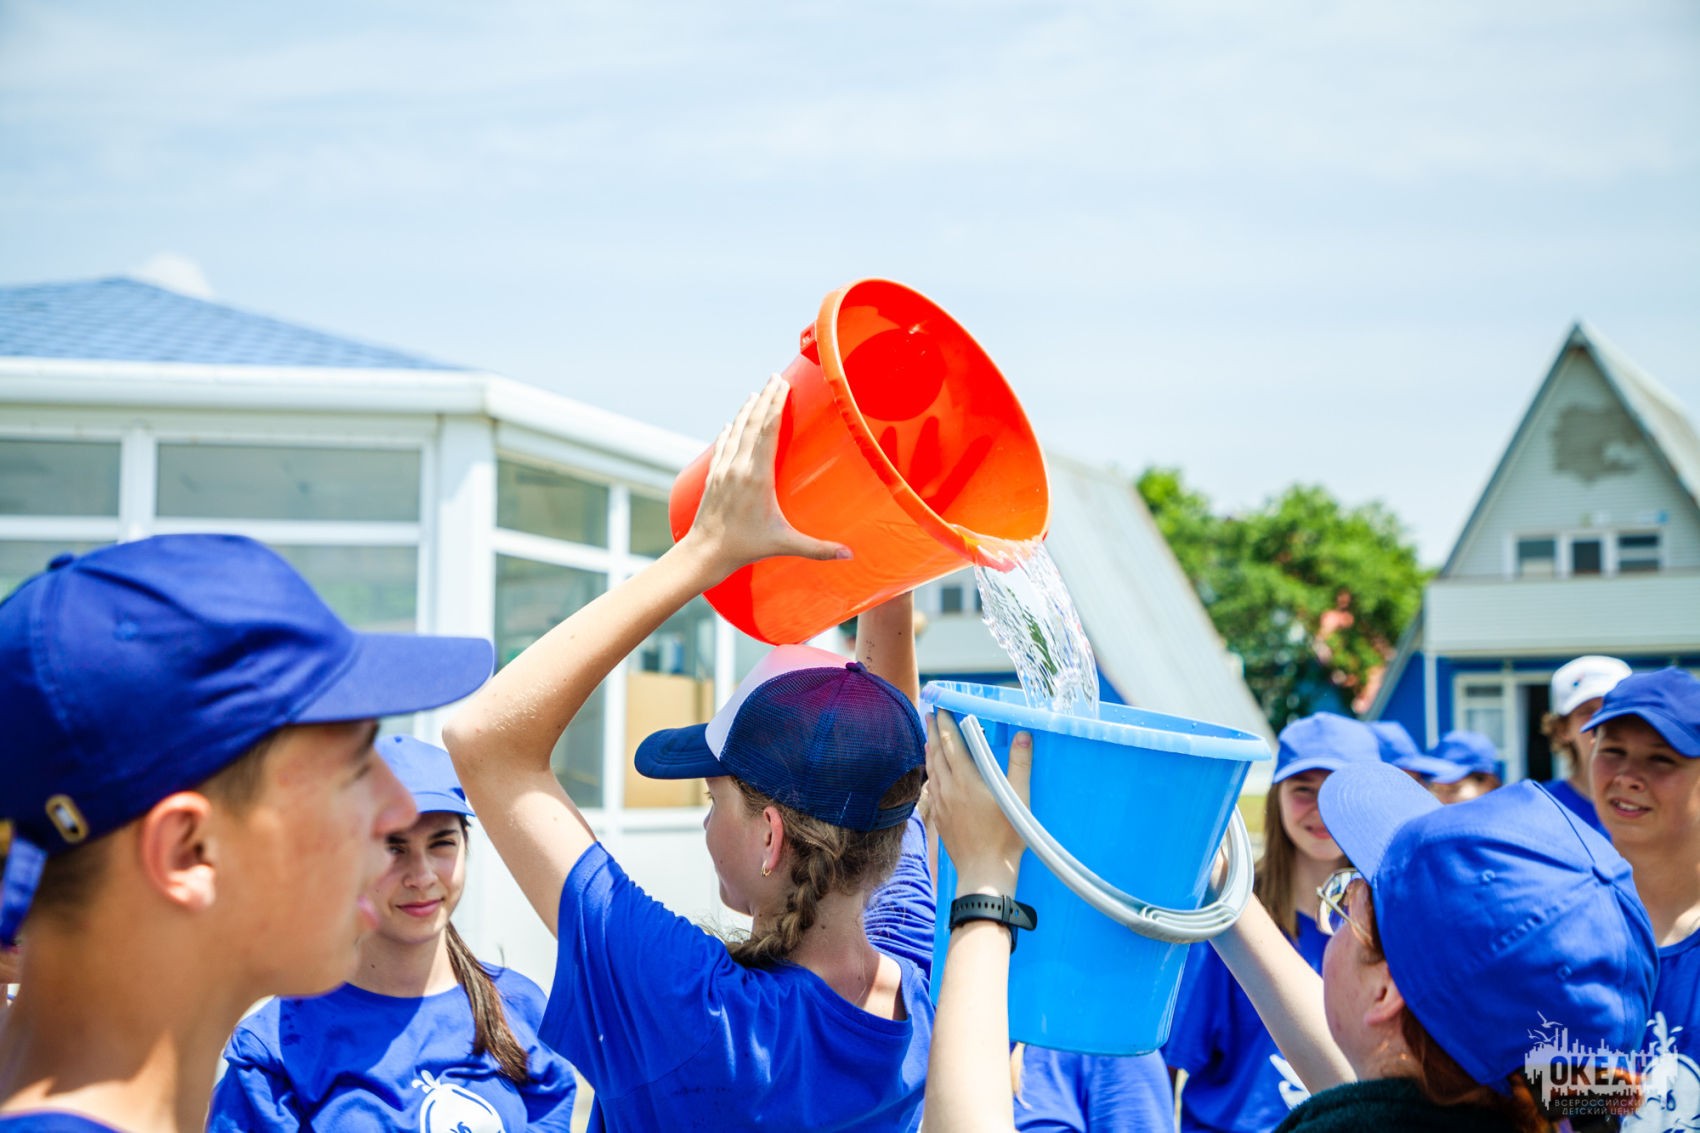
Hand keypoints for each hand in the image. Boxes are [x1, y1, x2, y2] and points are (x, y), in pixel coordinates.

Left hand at [683, 375, 849, 576]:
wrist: (704, 552)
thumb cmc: (745, 548)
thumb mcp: (784, 545)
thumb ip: (817, 549)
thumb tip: (849, 556)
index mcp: (757, 476)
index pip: (767, 430)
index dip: (776, 404)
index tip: (783, 384)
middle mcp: (738, 467)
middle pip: (753, 423)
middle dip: (765, 398)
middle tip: (775, 377)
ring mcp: (723, 469)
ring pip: (736, 430)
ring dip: (747, 410)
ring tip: (757, 392)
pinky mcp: (713, 476)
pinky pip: (723, 445)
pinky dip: (730, 431)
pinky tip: (731, 423)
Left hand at [926, 710, 1030, 894]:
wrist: (984, 872)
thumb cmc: (1006, 836)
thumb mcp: (1019, 799)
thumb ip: (1020, 765)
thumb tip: (1023, 735)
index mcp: (966, 780)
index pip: (951, 743)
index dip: (945, 723)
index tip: (941, 707)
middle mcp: (948, 788)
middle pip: (937, 753)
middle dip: (934, 731)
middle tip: (931, 714)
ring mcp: (941, 804)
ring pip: (931, 769)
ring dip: (931, 750)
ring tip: (931, 737)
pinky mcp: (939, 817)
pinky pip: (931, 786)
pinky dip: (931, 771)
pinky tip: (934, 772)